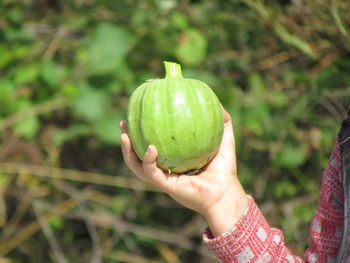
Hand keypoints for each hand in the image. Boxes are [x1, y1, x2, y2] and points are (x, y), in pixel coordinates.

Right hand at [120, 108, 247, 236]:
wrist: (226, 192)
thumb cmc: (224, 168)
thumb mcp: (223, 139)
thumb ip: (221, 120)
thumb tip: (216, 101)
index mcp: (172, 158)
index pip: (151, 143)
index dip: (142, 130)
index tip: (137, 114)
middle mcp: (164, 167)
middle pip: (138, 154)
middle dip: (127, 140)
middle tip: (122, 123)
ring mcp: (163, 178)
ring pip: (137, 166)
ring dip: (127, 152)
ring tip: (124, 135)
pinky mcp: (166, 186)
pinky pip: (151, 173)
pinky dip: (148, 161)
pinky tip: (150, 148)